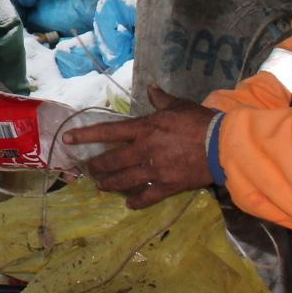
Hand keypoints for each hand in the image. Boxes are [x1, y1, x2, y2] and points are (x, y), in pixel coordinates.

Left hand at [62, 87, 215, 209]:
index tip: (68, 139)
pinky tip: (129, 204)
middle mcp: (144, 150)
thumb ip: (161, 99)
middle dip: (97, 166)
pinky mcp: (169, 185)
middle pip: (112, 160)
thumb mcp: (179, 105)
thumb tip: (152, 87)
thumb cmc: (200, 121)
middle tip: (89, 170)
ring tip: (101, 186)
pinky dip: (137, 201)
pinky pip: (148, 196)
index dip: (86, 135)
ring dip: (110, 184)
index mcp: (144, 128)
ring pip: (124, 180)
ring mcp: (155, 170)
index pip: (108, 131)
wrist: (222, 144)